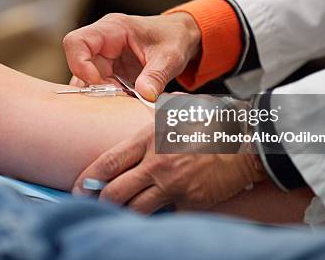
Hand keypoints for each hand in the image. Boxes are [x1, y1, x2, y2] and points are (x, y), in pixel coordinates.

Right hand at [63, 12, 200, 100]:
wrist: (182, 37)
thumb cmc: (174, 37)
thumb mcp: (170, 57)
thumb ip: (156, 75)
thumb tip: (145, 95)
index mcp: (113, 28)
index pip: (76, 42)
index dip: (80, 65)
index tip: (101, 85)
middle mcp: (103, 41)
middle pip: (79, 65)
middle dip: (94, 87)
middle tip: (119, 97)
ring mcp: (104, 57)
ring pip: (86, 79)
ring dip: (101, 94)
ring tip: (124, 100)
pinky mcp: (109, 71)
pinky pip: (98, 87)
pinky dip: (109, 98)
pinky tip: (125, 102)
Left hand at [72, 125, 266, 213]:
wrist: (246, 139)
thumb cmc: (209, 120)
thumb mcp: (174, 109)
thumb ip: (150, 117)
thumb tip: (133, 121)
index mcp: (148, 139)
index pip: (108, 163)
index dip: (89, 178)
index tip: (78, 187)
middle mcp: (157, 164)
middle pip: (115, 192)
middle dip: (100, 201)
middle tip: (92, 203)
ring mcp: (173, 186)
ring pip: (136, 209)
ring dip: (124, 211)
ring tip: (117, 211)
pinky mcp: (190, 202)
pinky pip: (166, 214)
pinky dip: (158, 214)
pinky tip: (155, 211)